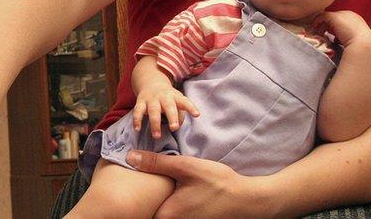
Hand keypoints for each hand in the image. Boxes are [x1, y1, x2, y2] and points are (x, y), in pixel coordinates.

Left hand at [126, 150, 273, 217]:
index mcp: (166, 215)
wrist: (247, 200)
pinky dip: (167, 205)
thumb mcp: (186, 167)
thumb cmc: (218, 183)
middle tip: (136, 183)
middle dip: (143, 201)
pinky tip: (171, 191)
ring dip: (155, 202)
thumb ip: (156, 163)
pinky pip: (171, 214)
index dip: (132, 196)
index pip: (140, 209)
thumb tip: (129, 157)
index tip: (124, 185)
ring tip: (152, 186)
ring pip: (160, 213)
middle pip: (148, 212)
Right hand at [133, 81, 199, 138]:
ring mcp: (151, 99)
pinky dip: (136, 120)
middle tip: (174, 128)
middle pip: (168, 106)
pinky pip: (138, 111)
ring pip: (153, 110)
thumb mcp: (177, 101)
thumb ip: (180, 114)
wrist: (151, 82)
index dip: (191, 108)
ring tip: (157, 136)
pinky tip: (137, 129)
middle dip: (171, 117)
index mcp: (175, 97)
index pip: (184, 102)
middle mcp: (164, 97)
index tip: (197, 114)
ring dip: (154, 123)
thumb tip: (178, 126)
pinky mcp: (140, 102)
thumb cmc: (168, 97)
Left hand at [312, 10, 370, 48]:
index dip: (333, 26)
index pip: (341, 19)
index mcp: (356, 19)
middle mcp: (349, 14)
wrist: (363, 45)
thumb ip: (345, 36)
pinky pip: (322, 16)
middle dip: (326, 24)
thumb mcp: (353, 39)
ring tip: (317, 32)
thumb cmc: (360, 46)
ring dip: (321, 24)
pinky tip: (314, 29)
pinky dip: (316, 21)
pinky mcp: (335, 17)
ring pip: (327, 16)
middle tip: (319, 32)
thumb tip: (336, 39)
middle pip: (334, 17)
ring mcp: (342, 14)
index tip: (326, 33)